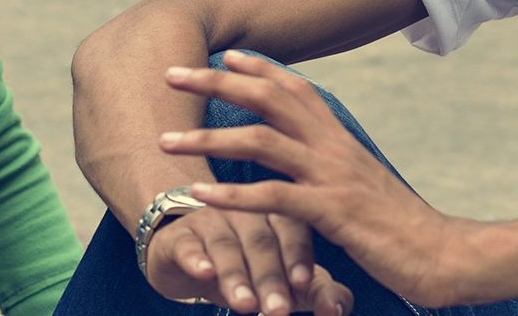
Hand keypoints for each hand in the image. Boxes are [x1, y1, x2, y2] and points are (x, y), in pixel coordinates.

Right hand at [144, 206, 353, 314]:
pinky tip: (205, 273)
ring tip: (245, 305)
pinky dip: (197, 260)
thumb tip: (336, 309)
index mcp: (280, 214)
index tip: (304, 283)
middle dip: (270, 278)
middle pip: (262, 242)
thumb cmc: (253, 269)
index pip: (294, 230)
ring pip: (226, 246)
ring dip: (236, 276)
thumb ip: (318, 293)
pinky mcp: (180, 236)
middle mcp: (247, 211)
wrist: (192, 261)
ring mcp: (212, 220)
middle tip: (277, 310)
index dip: (298, 256)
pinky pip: (189, 246)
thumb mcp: (286, 281)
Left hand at [161, 52, 481, 308]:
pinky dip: (233, 196)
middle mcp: (334, 147)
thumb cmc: (399, 227)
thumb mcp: (362, 186)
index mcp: (341, 139)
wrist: (442, 254)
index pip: (295, 88)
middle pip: (268, 98)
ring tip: (166, 139)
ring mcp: (332, 177)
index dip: (258, 67)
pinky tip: (199, 195)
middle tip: (170, 75)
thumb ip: (332, 169)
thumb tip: (308, 162)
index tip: (225, 53)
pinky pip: (274, 198)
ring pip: (262, 142)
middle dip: (216, 82)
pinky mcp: (332, 213)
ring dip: (209, 138)